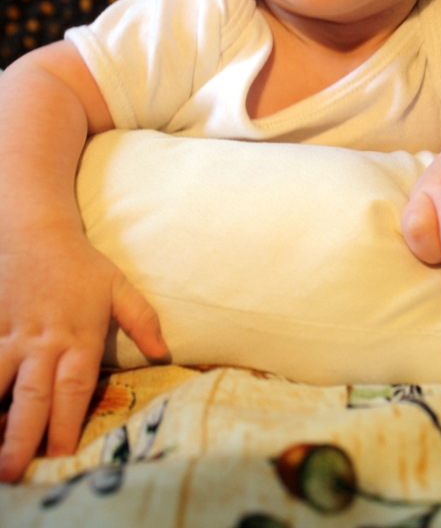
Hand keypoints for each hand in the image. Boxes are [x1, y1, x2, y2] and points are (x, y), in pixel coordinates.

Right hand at [0, 229, 167, 482]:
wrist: (36, 230)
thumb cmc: (81, 264)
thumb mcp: (118, 287)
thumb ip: (142, 319)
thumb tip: (163, 352)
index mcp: (78, 337)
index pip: (73, 388)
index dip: (67, 422)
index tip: (61, 455)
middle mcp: (44, 342)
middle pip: (33, 395)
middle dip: (23, 435)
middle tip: (13, 470)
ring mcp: (13, 335)